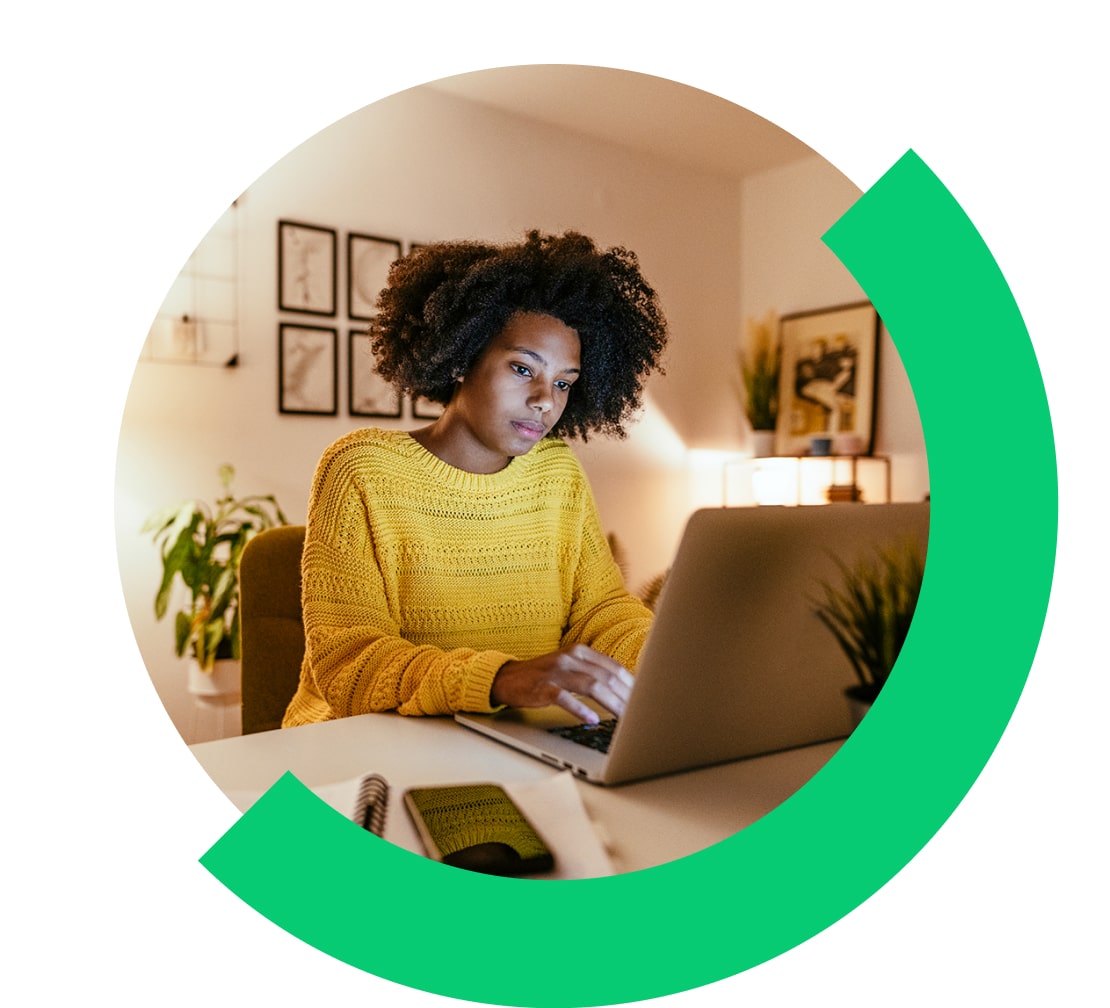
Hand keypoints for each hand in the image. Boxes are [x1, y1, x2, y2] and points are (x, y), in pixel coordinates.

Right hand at [490, 645, 633, 722]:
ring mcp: (555, 672)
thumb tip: (625, 691)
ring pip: (591, 686)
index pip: (613, 667)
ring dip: (611, 703)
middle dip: (626, 696)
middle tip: (639, 713)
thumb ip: (593, 674)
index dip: (631, 684)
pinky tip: (592, 720)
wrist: (507, 678)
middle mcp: (569, 658)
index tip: (645, 699)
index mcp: (580, 651)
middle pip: (606, 677)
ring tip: (624, 718)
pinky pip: (564, 698)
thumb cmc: (544, 677)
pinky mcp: (542, 688)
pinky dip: (580, 710)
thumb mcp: (570, 668)